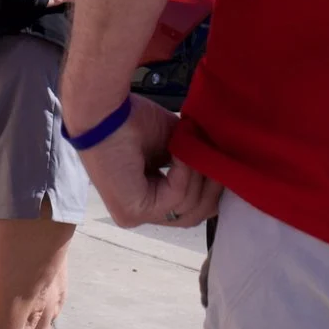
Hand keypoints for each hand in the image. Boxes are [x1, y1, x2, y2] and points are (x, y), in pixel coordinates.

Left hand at [72, 95, 221, 229]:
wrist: (101, 110)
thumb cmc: (130, 120)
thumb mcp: (174, 144)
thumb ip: (195, 162)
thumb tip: (224, 170)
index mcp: (147, 198)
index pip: (189, 209)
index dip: (211, 190)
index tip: (226, 167)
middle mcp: (140, 212)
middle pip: (192, 217)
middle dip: (212, 189)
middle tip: (221, 161)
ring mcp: (134, 215)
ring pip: (188, 209)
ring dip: (198, 175)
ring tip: (195, 148)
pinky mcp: (132, 212)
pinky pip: (175, 198)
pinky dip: (184, 172)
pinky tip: (178, 151)